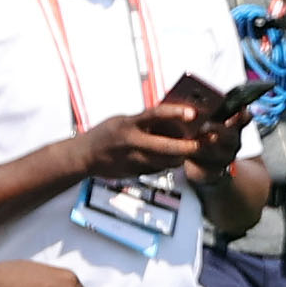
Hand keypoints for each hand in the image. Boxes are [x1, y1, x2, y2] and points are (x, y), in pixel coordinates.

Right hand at [71, 106, 209, 180]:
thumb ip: (143, 122)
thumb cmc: (105, 134)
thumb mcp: (122, 121)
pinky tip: (170, 159)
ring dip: (180, 157)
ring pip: (165, 162)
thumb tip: (171, 120)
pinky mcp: (134, 172)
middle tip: (201, 143)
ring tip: (190, 151)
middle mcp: (131, 143)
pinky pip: (157, 169)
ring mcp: (133, 160)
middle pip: (166, 147)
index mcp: (129, 124)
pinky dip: (166, 163)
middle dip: (187, 147)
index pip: (155, 115)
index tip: (193, 113)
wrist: (84, 157)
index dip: (175, 113)